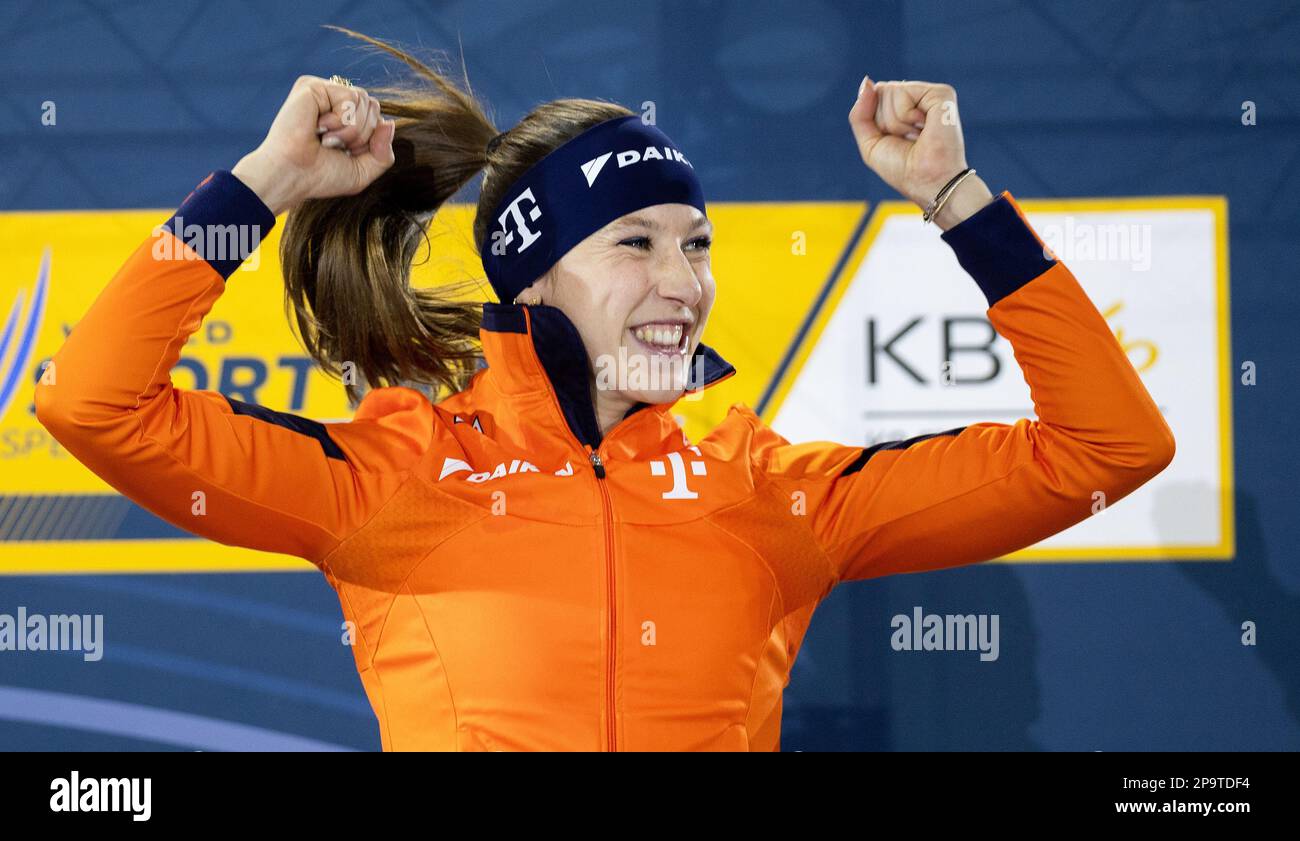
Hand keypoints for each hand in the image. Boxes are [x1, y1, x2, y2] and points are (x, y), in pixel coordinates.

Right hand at [231, 75, 396, 214]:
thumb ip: (384, 152)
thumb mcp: (363, 171)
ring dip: (351, 129)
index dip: (369, 141)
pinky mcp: (313, 86)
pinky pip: (351, 96)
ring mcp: (323, 92)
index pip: (377, 118)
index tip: (345, 154)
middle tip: (334, 146)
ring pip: (365, 101)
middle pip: (374, 107)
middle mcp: (333, 102)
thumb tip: (390, 123)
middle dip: (362, 135)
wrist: (294, 176)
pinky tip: (319, 127)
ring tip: (326, 139)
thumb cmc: (322, 176)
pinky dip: (341, 119)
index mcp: (344, 118)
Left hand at [848, 76, 992, 229]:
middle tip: (908, 140)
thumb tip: (867, 81)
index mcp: (903, 109)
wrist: (927, 182)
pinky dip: (907, 115)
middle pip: (880, 92)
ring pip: (890, 90)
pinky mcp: (942, 94)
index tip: (896, 141)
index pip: (874, 96)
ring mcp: (930, 95)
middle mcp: (918, 99)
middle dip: (885, 121)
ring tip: (917, 136)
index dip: (876, 122)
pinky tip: (924, 128)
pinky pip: (904, 92)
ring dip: (896, 121)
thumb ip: (860, 113)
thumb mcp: (870, 142)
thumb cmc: (902, 169)